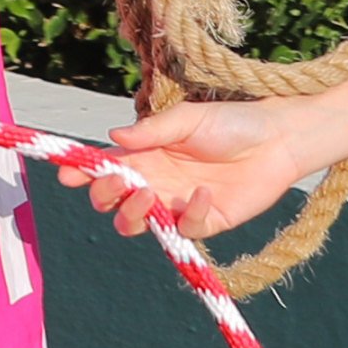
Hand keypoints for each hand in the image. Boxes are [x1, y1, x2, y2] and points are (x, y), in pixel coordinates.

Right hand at [90, 96, 309, 239]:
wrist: (278, 140)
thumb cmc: (231, 122)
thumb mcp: (188, 119)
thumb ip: (151, 131)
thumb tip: (113, 138)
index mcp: (145, 156)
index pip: (104, 169)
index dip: (81, 173)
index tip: (68, 175)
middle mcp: (156, 182)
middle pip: (113, 202)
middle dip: (103, 197)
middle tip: (115, 184)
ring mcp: (179, 204)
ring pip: (139, 224)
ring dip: (133, 215)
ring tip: (147, 196)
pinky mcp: (208, 221)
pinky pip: (187, 228)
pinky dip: (189, 215)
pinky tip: (202, 192)